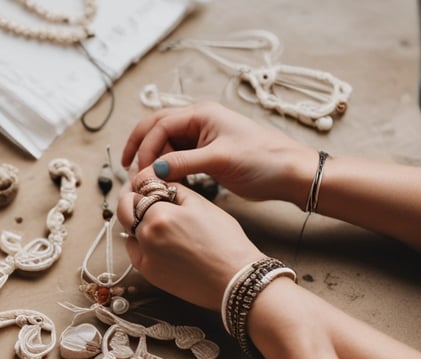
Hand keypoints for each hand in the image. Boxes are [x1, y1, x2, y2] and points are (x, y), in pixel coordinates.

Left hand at [116, 174, 264, 310]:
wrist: (234, 279)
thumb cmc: (225, 242)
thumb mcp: (202, 204)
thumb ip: (173, 189)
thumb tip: (156, 181)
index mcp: (159, 215)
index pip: (136, 192)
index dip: (141, 187)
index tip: (147, 187)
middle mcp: (147, 236)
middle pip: (125, 212)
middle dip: (133, 203)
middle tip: (147, 201)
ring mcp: (145, 257)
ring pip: (130, 232)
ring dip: (138, 224)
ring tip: (162, 224)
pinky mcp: (149, 274)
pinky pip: (136, 252)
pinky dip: (142, 244)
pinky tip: (161, 242)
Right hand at [121, 102, 317, 205]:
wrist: (291, 174)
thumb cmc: (263, 160)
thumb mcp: (219, 160)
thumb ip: (182, 163)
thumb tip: (150, 169)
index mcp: (202, 114)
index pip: (160, 125)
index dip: (144, 147)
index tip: (138, 171)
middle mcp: (200, 121)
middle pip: (158, 129)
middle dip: (141, 148)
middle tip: (129, 170)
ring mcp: (204, 137)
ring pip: (167, 144)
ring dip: (154, 159)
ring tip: (146, 180)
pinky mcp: (209, 153)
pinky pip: (179, 157)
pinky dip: (168, 168)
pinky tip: (165, 182)